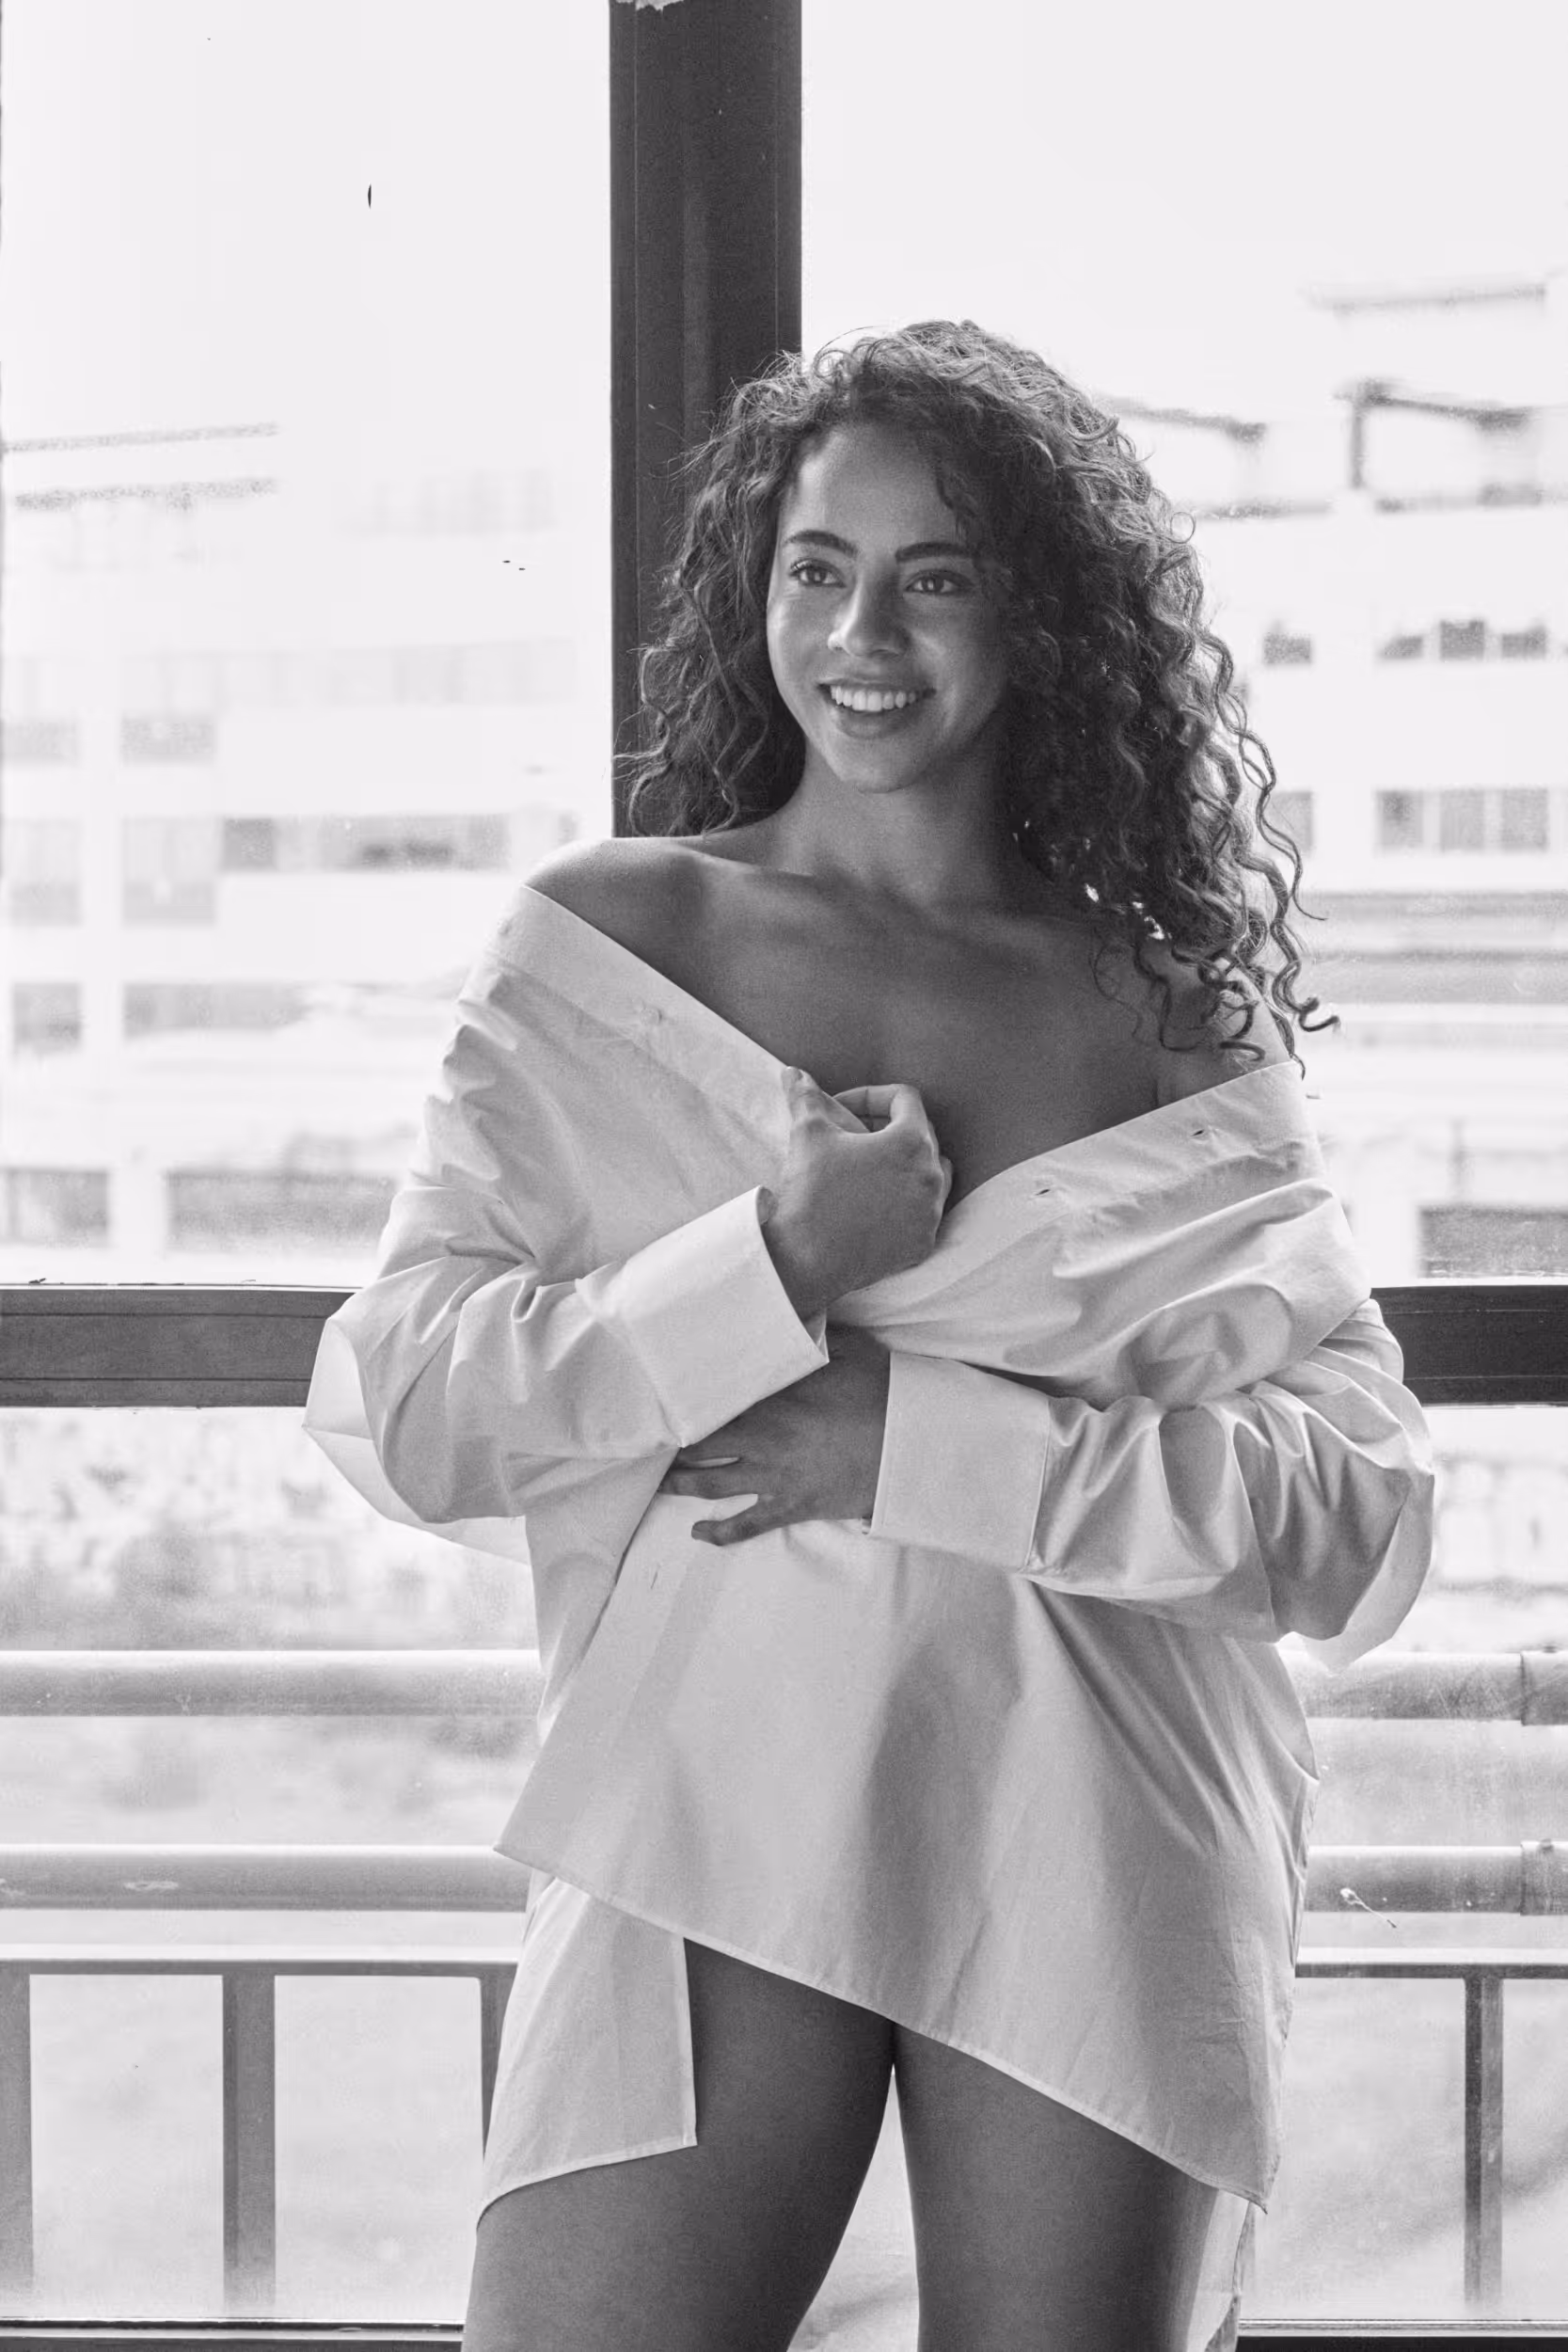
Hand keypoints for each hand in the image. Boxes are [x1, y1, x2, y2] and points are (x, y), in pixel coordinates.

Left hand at [656, 1325, 890, 1545]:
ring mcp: (774, 1476)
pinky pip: (747, 1524)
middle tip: (651, 1446)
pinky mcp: (791, 1506)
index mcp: (772, 1399)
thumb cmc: (882, 1395)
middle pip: (703, 1445)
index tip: (664, 1401)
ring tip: (660, 1485)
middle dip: (674, 1447)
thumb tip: (801, 1311)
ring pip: (712, 1484)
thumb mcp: (851, 1352)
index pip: (716, 1401)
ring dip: (681, 1486)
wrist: (910, 1447)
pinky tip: (699, 1533)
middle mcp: (763, 1438)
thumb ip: (817, 1337)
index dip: (688, 1403)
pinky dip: (720, 1532)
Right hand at [761, 1070, 952, 1319]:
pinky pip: (926, 1212)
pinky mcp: (924, 1243)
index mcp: (912, 1142)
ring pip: (935, 1174)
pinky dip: (908, 1201)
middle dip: (888, 1126)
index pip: (905, 1098)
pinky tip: (880, 1201)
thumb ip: (806, 1096)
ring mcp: (931, 1213)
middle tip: (855, 1132)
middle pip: (922, 1134)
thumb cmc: (810, 1190)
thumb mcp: (808, 1133)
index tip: (842, 1105)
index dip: (871, 1095)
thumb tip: (792, 1072)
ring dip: (909, 1163)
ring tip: (876, 1164)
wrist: (806, 1258)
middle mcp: (932, 1176)